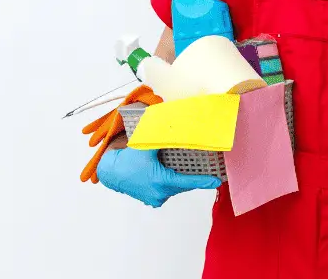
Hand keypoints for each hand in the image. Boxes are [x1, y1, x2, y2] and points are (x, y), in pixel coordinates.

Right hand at [97, 147, 220, 207]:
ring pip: (175, 188)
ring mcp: (155, 198)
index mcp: (161, 181)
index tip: (217, 181)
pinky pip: (167, 191)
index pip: (187, 181)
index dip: (203, 181)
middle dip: (194, 179)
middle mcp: (159, 193)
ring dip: (181, 180)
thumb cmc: (127, 159)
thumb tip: (178, 128)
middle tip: (209, 175)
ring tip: (191, 173)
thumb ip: (163, 138)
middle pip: (183, 185)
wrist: (111, 172)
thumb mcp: (147, 145)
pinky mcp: (152, 199)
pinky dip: (171, 183)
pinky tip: (173, 176)